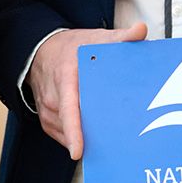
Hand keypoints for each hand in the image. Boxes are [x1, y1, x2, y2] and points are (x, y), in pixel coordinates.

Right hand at [28, 22, 148, 158]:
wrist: (41, 52)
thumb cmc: (70, 49)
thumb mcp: (95, 38)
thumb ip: (120, 37)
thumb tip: (140, 31)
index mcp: (65, 78)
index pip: (68, 109)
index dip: (73, 131)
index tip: (78, 150)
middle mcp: (54, 98)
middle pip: (74, 125)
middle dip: (93, 136)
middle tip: (117, 144)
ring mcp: (49, 112)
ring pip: (69, 134)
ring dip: (88, 138)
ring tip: (110, 138)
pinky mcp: (48, 122)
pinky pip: (64, 136)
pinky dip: (80, 138)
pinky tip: (97, 136)